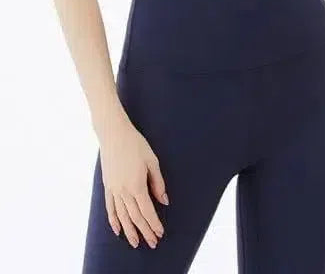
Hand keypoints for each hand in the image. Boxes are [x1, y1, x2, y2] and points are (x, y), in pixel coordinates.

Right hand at [98, 116, 167, 248]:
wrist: (114, 135)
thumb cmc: (136, 145)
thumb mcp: (152, 161)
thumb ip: (158, 182)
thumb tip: (164, 200)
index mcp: (137, 185)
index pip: (147, 210)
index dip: (154, 223)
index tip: (160, 233)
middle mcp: (123, 191)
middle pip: (135, 217)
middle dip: (144, 231)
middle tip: (152, 243)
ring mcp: (113, 190)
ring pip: (121, 216)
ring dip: (129, 231)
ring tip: (135, 243)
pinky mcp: (107, 186)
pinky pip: (110, 208)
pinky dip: (114, 220)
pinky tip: (118, 230)